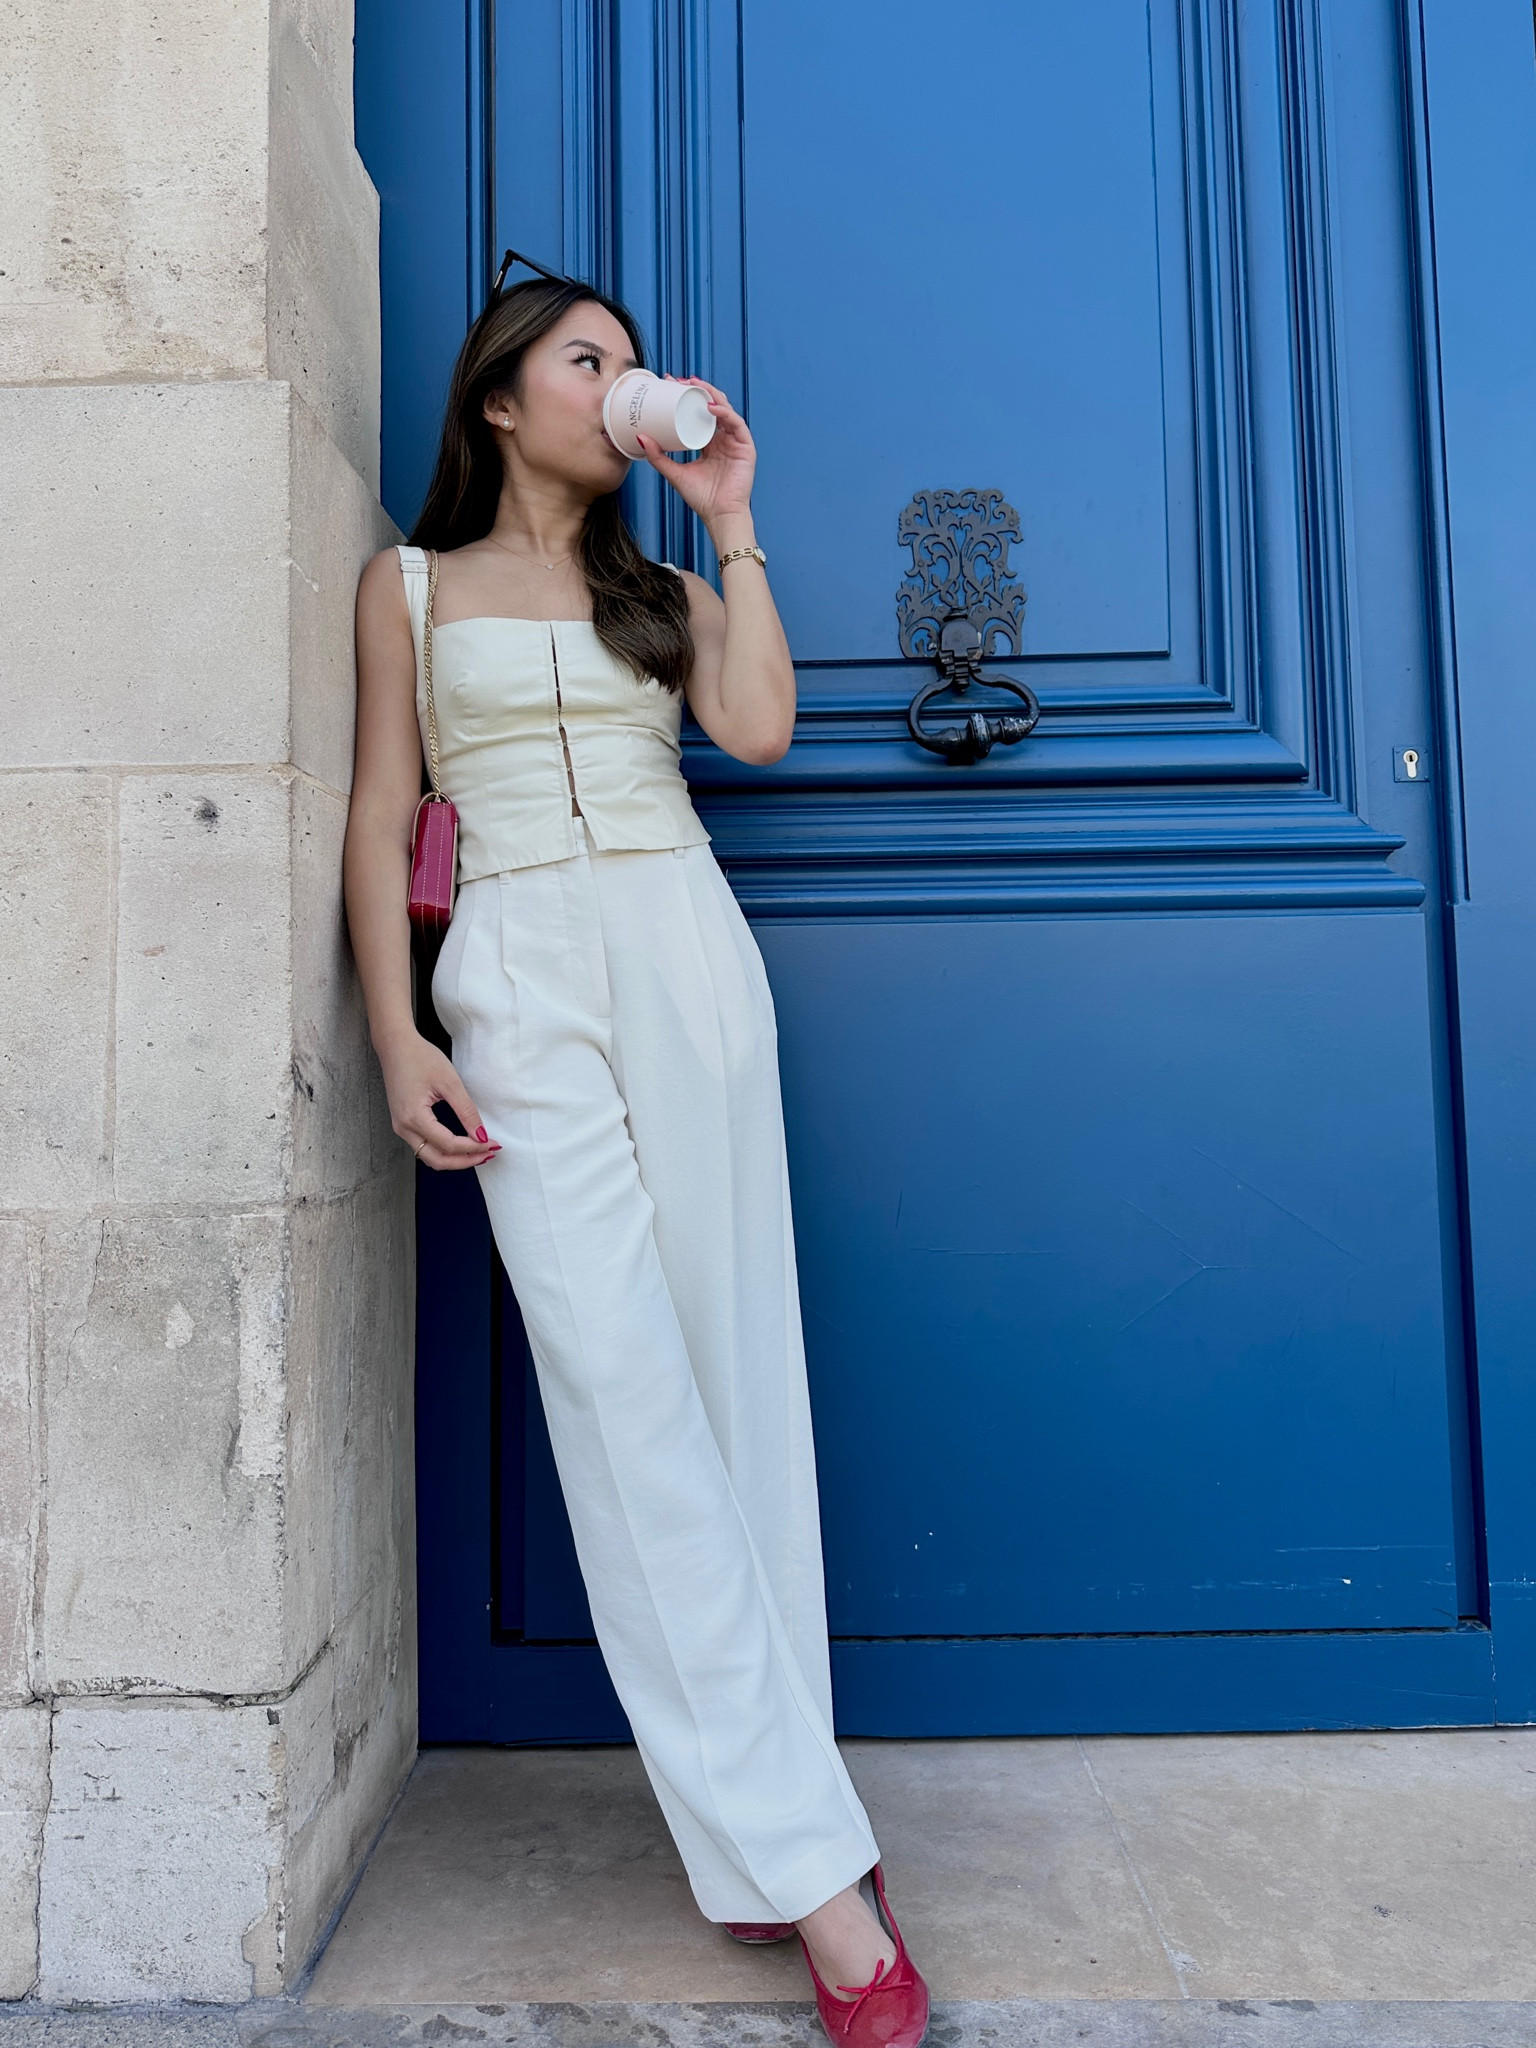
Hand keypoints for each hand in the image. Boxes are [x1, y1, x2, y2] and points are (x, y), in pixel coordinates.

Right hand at [379, 1032, 499, 1171]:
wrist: (396, 1046)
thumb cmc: (421, 1058)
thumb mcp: (450, 1082)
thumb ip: (466, 1111)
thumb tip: (481, 1136)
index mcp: (414, 1118)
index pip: (448, 1145)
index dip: (473, 1148)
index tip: (492, 1144)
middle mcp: (403, 1128)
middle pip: (437, 1160)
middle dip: (465, 1161)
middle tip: (488, 1155)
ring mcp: (401, 1127)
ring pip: (429, 1156)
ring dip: (454, 1158)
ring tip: (478, 1152)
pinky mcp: (403, 1123)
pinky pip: (424, 1146)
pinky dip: (444, 1150)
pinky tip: (461, 1144)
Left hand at [635, 378, 755, 534]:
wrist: (719, 516)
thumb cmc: (701, 498)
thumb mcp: (674, 473)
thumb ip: (658, 456)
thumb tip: (640, 436)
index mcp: (709, 442)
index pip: (698, 412)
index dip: (687, 397)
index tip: (671, 384)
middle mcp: (723, 439)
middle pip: (712, 406)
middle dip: (698, 389)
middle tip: (680, 380)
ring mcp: (735, 441)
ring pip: (725, 409)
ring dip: (711, 394)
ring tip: (695, 385)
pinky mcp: (745, 447)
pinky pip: (736, 424)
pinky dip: (724, 413)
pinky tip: (711, 407)